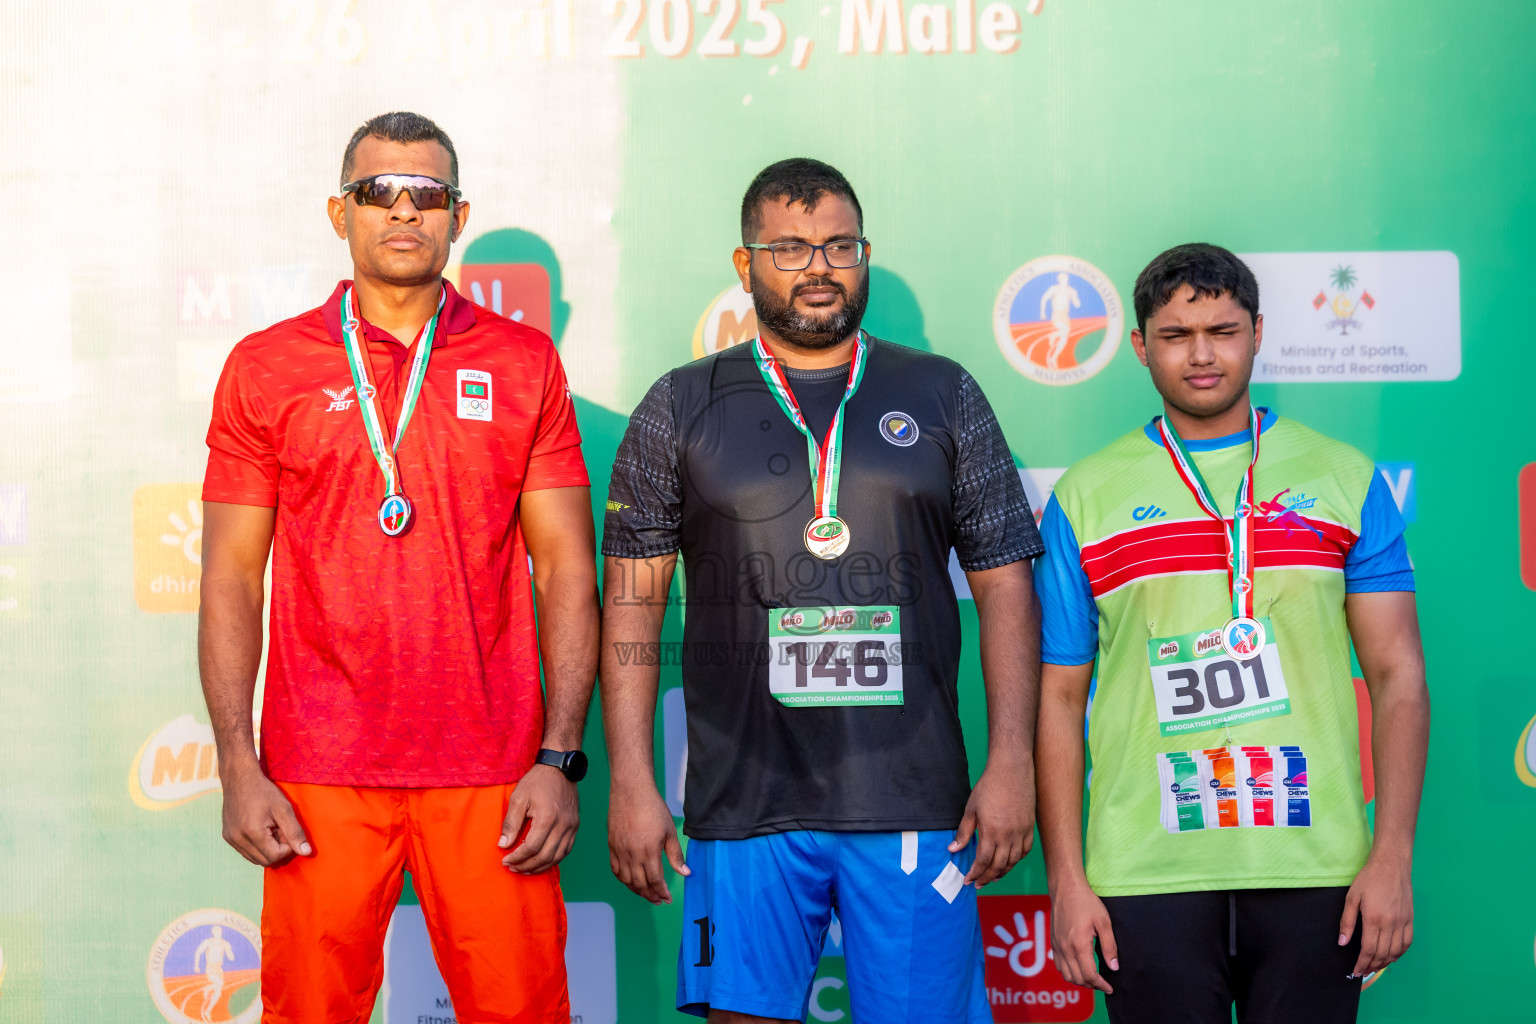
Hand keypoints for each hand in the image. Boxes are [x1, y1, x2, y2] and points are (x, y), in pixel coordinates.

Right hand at [220, 760, 312, 865]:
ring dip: (267, 849)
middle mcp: (237, 839)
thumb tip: (306, 853)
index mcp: (252, 832)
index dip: (287, 847)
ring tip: (270, 829)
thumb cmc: (264, 791)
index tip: (287, 830)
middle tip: (280, 829)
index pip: (275, 856)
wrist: (239, 778)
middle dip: (277, 849)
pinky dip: (257, 846)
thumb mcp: (284, 809)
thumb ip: (295, 832)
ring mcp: (230, 839)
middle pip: (265, 861)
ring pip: (254, 859)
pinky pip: (246, 852)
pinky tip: (261, 829)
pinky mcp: (227, 837)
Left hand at [500, 765, 578, 873]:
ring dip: (540, 867)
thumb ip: (511, 823)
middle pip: (545, 856)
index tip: (505, 861)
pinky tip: (541, 861)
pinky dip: (553, 860)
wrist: (559, 768)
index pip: (531, 848)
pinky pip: (566, 850)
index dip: (517, 858)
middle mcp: (563, 825)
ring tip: (525, 869)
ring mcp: (571, 826)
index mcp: (547, 818)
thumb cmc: (537, 782)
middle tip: (513, 868)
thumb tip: (503, 845)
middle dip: (527, 866)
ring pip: (557, 857)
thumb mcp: (518, 798)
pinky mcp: (575, 826)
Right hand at [608, 784, 688, 903]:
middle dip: (650, 895)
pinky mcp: (611, 846)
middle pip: (640, 884)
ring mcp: (620, 851)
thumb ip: (676, 855)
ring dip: (637, 890)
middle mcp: (632, 854)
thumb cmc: (653, 808)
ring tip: (646, 894)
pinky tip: (630, 881)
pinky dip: (623, 879)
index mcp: (649, 851)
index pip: (655, 880)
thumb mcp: (670, 831)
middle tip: (658, 900)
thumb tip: (685, 872)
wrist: (631, 792)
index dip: (662, 892)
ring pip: (626, 880)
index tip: (667, 898)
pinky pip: (615, 869)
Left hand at [951, 760, 1034, 886]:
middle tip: (978, 884)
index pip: (983, 861)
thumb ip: (964, 832)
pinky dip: (1017, 860)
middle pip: (998, 866)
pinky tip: (1009, 861)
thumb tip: (953, 849)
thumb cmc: (989, 787)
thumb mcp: (971, 809)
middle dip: (987, 877)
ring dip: (1002, 872)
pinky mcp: (1030, 827)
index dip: (975, 874)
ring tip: (992, 876)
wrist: (1012, 770)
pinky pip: (1025, 851)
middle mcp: (1008, 836)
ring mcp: (1022, 832)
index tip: (968, 881)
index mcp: (991, 832)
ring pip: (1013, 861)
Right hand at [1050, 878, 1117, 993]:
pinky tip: (1079, 968)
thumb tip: (1114, 967)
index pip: (1090, 975)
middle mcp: (1065, 948)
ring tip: (1092, 978)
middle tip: (1104, 983)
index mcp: (1079, 944)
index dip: (1101, 985)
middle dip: (1092, 985)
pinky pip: (1059, 966)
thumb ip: (1110, 946)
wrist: (1066, 889)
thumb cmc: (1087, 903)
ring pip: (1067, 975)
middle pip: (1078, 979)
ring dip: (1080, 981)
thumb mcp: (1104, 922)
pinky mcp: (1053, 943)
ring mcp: (1057, 946)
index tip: (1110, 988)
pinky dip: (1070, 973)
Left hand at [1340, 850, 1413, 977]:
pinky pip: (1407, 943)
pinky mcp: (1410, 920)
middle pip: (1383, 954)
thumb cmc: (1369, 879)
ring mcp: (1403, 922)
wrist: (1391, 866)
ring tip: (1374, 967)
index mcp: (1374, 919)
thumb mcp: (1352, 898)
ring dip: (1385, 962)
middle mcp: (1391, 924)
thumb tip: (1342, 942)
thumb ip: (1347, 922)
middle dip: (1372, 966)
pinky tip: (1391, 956)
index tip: (1355, 970)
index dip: (1362, 963)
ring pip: (1396, 951)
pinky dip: (1399, 953)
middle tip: (1363, 971)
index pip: (1369, 949)